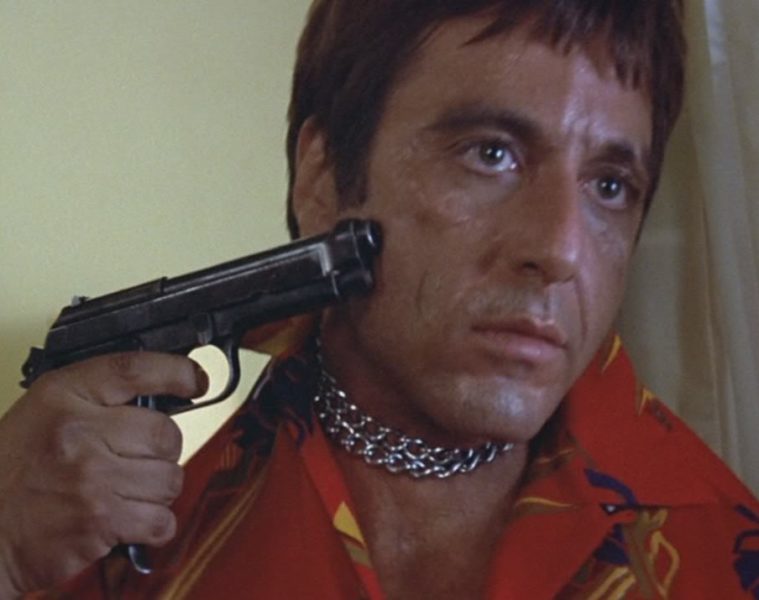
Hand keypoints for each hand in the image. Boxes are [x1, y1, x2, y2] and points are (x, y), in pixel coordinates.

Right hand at [0, 352, 206, 595]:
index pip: (135, 369)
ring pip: (170, 478)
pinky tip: (130, 518)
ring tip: (125, 491)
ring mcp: (92, 478)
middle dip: (161, 451)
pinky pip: (161, 519)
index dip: (177, 371)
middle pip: (166, 432)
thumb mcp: (45, 411)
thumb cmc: (13, 470)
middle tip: (134, 460)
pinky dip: (155, 524)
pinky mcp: (101, 521)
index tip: (195, 380)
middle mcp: (80, 432)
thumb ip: (99, 397)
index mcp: (64, 396)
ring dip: (157, 490)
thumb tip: (166, 391)